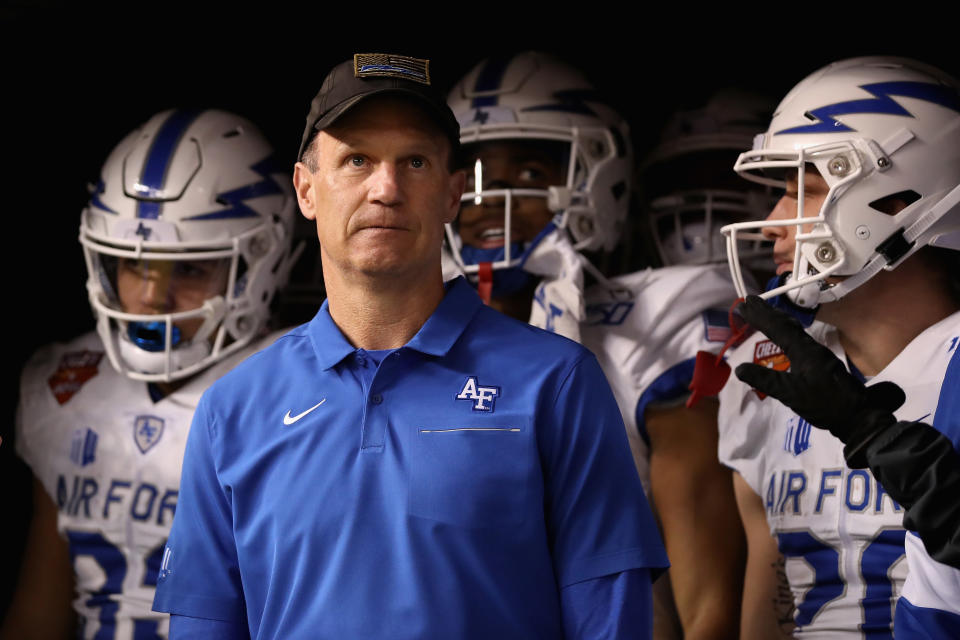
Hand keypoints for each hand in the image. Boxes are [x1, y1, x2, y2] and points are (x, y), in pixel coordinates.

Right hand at [733, 295, 904, 466]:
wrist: (857, 416)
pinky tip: (784, 336)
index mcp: (803, 350)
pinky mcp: (819, 362)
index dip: (759, 316)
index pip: (776, 328)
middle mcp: (810, 347)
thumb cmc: (823, 403)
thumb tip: (739, 368)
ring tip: (763, 312)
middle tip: (750, 301)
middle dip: (767, 311)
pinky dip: (785, 330)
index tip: (743, 305)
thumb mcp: (790, 394)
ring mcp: (816, 354)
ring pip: (793, 329)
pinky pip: (798, 338)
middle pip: (786, 323)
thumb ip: (765, 379)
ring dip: (776, 319)